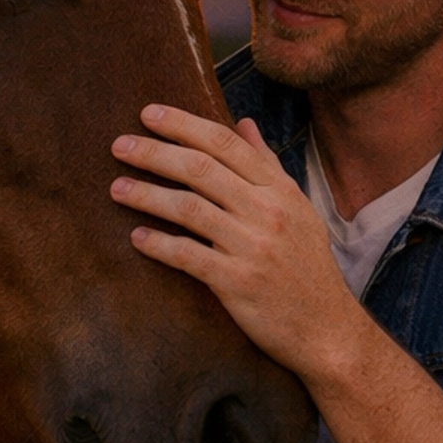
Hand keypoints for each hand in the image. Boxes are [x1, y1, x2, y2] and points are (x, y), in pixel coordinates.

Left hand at [110, 106, 357, 378]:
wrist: (326, 328)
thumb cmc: (307, 266)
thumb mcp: (298, 208)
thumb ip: (267, 165)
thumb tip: (244, 124)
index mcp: (279, 190)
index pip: (225, 144)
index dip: (183, 125)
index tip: (148, 113)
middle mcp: (267, 212)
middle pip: (200, 169)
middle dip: (154, 153)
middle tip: (119, 145)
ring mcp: (253, 247)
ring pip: (189, 208)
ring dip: (147, 195)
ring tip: (116, 188)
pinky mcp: (238, 283)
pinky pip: (188, 256)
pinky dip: (159, 244)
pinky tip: (136, 236)